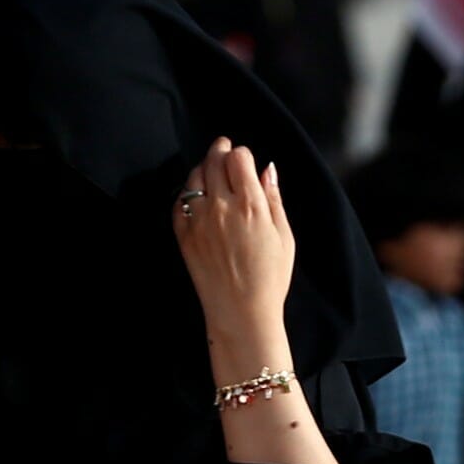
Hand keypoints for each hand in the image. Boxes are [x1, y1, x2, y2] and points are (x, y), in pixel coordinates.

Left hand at [172, 136, 297, 363]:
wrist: (242, 313)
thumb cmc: (269, 278)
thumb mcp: (284, 236)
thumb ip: (274, 198)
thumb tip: (267, 169)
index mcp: (251, 205)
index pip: (239, 157)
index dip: (242, 154)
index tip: (244, 160)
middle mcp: (222, 208)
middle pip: (214, 160)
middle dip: (220, 151)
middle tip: (223, 149)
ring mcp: (199, 221)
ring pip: (194, 177)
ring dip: (203, 170)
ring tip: (211, 174)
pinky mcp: (184, 237)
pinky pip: (178, 203)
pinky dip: (187, 194)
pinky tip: (197, 198)